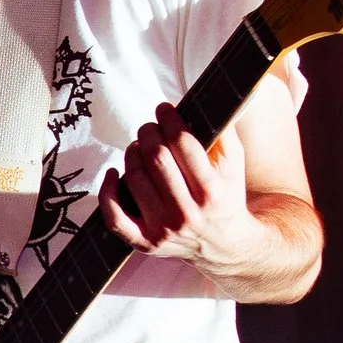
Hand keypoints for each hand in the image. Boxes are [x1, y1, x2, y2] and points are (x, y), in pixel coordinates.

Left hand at [101, 103, 269, 285]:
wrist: (225, 246)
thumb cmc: (226, 196)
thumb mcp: (235, 164)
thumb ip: (224, 131)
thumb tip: (210, 96)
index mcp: (211, 191)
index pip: (182, 145)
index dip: (169, 120)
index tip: (164, 109)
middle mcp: (187, 213)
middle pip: (155, 158)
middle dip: (149, 133)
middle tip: (149, 128)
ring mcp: (163, 231)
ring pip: (134, 179)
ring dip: (132, 155)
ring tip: (139, 147)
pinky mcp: (145, 243)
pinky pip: (114, 217)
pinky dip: (107, 192)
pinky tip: (113, 174)